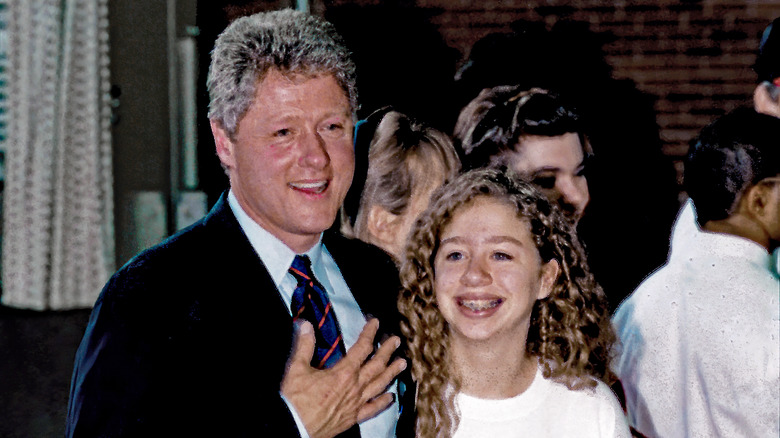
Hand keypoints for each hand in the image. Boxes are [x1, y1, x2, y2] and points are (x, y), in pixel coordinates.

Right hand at [281, 318, 406, 437]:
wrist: (295, 428)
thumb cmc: (295, 399)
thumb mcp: (297, 368)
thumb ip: (304, 345)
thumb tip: (305, 324)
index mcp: (344, 372)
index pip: (362, 348)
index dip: (370, 333)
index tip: (375, 322)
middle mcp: (355, 387)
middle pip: (377, 365)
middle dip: (387, 351)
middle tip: (396, 340)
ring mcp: (356, 403)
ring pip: (380, 385)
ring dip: (392, 372)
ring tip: (403, 364)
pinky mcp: (353, 418)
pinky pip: (373, 409)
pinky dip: (383, 402)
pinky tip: (391, 397)